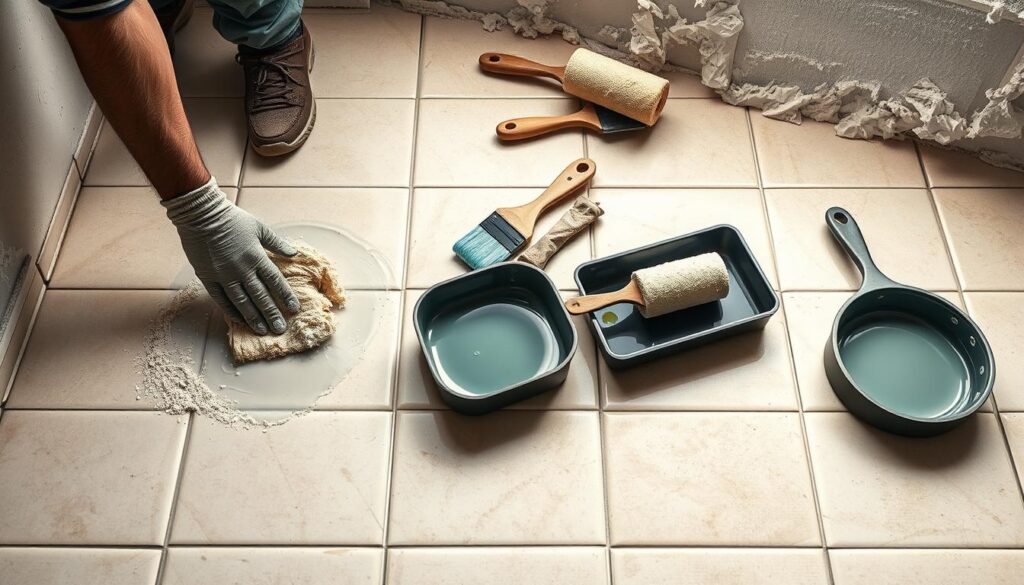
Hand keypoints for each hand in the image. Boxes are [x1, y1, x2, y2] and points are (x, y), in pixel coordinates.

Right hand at [163, 178, 298, 334]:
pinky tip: (240, 320)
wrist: (201, 215)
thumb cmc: (232, 219)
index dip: (285, 296)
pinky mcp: (208, 278)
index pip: (275, 281)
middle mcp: (242, 269)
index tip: (294, 309)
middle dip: (272, 313)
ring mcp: (224, 275)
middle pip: (260, 296)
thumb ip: (276, 242)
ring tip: (263, 330)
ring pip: (242, 301)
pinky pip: (221, 299)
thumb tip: (293, 253)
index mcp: (256, 256)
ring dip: (254, 317)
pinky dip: (231, 311)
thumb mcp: (259, 227)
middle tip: (280, 328)